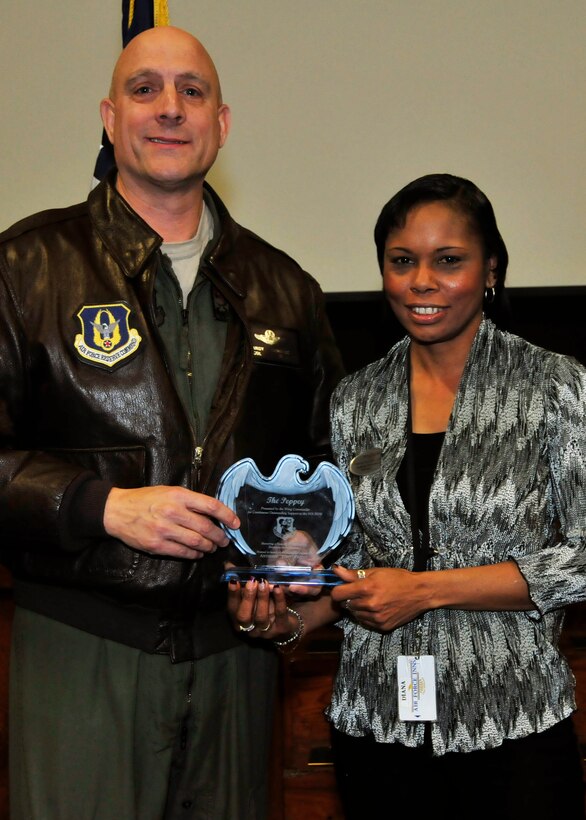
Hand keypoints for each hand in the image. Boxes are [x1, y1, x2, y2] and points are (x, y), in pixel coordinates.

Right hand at [103, 485, 239, 558]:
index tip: (235, 524)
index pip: (211, 506)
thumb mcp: (169, 491)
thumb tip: (213, 514)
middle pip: (206, 528)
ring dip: (209, 547)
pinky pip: (183, 553)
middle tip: (224, 540)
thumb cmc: (145, 499)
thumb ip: (190, 501)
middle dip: (220, 536)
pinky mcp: (157, 545)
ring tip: (212, 547)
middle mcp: (173, 512)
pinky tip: (198, 553)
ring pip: (197, 542)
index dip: (227, 516)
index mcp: (178, 495)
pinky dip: (195, 554)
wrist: (117, 511)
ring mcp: (164, 530)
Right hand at [226, 572, 296, 639]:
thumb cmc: (265, 604)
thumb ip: (243, 582)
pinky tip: (277, 588)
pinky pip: (279, 613)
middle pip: (244, 616)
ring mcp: (265, 631)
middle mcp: (249, 628)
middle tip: (252, 582)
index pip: (232, 608)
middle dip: (247, 598)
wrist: (287, 621)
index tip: (233, 580)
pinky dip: (278, 599)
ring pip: (261, 617)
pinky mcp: (281, 628)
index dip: (232, 594)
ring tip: (264, 582)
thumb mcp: (253, 594)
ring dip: (262, 598)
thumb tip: (228, 565)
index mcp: (238, 620)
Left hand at [331, 565, 428, 631]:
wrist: (420, 593)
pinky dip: (367, 616)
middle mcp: (370, 604)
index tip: (342, 589)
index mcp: (367, 588)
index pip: (337, 594)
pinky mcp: (382, 627)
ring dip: (358, 608)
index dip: (337, 591)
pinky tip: (376, 609)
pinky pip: (365, 622)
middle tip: (360, 593)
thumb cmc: (398, 578)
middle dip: (349, 598)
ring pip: (355, 614)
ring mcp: (376, 617)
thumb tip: (335, 570)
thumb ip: (353, 573)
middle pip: (346, 604)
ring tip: (370, 600)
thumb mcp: (376, 572)